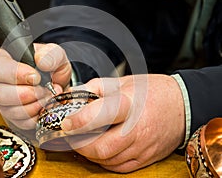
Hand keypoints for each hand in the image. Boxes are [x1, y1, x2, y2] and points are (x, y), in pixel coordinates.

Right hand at [0, 43, 70, 129]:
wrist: (58, 83)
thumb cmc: (50, 65)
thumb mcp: (54, 53)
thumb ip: (50, 54)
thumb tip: (41, 62)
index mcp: (2, 61)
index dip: (15, 75)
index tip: (36, 77)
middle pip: (0, 94)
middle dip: (28, 94)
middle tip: (45, 89)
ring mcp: (3, 102)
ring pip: (10, 111)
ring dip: (35, 106)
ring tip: (48, 96)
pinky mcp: (13, 118)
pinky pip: (21, 123)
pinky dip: (38, 116)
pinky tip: (46, 106)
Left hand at [61, 74, 184, 172]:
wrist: (183, 104)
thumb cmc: (151, 91)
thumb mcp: (123, 82)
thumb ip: (95, 88)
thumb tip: (73, 94)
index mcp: (129, 105)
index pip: (101, 115)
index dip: (80, 120)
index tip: (65, 123)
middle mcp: (137, 129)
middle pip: (101, 147)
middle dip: (79, 145)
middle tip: (69, 137)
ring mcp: (142, 146)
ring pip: (108, 160)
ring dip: (89, 154)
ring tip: (81, 142)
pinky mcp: (146, 157)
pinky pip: (119, 167)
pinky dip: (104, 161)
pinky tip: (99, 150)